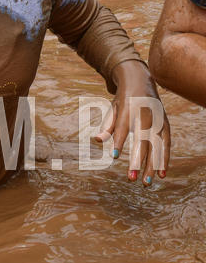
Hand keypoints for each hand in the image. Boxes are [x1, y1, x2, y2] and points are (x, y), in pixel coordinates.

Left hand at [95, 61, 169, 184]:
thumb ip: (107, 125)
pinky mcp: (165, 123)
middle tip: (131, 180)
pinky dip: (165, 159)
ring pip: (156, 145)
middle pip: (142, 140)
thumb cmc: (122, 99)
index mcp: (129, 108)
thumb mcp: (112, 108)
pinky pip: (166, 143)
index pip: (123, 127)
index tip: (114, 157)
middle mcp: (145, 114)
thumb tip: (97, 140)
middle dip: (137, 161)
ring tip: (146, 182)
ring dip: (152, 165)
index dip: (119, 141)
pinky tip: (161, 174)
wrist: (140, 79)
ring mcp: (157, 119)